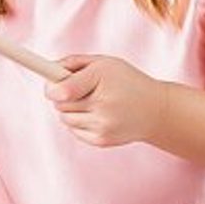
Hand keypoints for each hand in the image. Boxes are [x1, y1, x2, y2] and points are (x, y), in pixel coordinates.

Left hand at [45, 54, 165, 146]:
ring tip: (92, 102)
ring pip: (65, 119)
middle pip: (60, 105)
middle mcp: (103, 105)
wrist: (156, 111)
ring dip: (71, 110)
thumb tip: (48, 71)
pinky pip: (74, 131)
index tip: (49, 86)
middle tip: (78, 90)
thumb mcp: (105, 63)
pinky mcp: (102, 140)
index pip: (63, 91)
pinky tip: (98, 115)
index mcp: (101, 80)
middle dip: (63, 96)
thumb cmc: (127, 82)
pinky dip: (80, 123)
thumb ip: (74, 63)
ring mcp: (103, 126)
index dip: (52, 88)